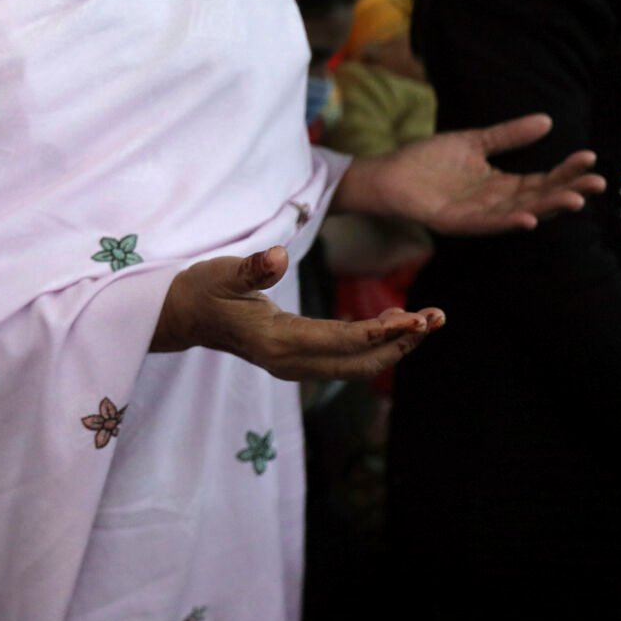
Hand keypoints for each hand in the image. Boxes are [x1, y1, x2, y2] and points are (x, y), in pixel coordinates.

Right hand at [151, 245, 442, 380]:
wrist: (183, 317)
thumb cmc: (202, 290)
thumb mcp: (222, 272)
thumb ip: (251, 267)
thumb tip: (275, 255)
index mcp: (276, 342)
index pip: (340, 341)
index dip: (381, 332)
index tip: (416, 318)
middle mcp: (290, 362)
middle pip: (359, 363)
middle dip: (401, 344)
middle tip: (437, 318)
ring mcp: (294, 365)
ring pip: (357, 365)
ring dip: (394, 346)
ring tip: (426, 319)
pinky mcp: (298, 360)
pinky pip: (346, 359)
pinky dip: (375, 344)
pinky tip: (394, 322)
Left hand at [334, 114, 603, 232]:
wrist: (385, 174)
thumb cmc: (426, 160)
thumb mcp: (473, 142)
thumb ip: (507, 135)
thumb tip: (547, 120)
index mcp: (501, 185)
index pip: (542, 180)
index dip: (566, 170)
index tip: (589, 157)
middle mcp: (494, 203)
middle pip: (539, 199)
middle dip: (569, 190)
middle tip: (597, 182)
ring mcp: (476, 215)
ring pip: (520, 213)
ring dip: (548, 208)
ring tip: (575, 199)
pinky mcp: (454, 223)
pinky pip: (486, 225)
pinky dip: (508, 222)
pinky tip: (529, 218)